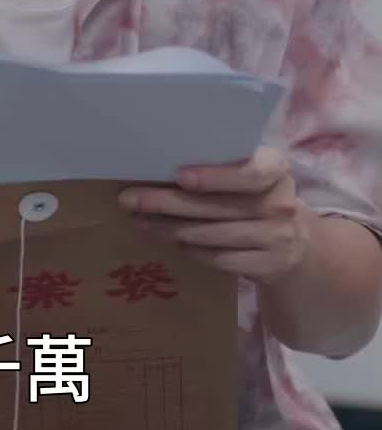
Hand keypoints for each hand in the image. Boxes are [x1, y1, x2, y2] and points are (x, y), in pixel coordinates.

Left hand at [119, 148, 310, 283]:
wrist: (298, 246)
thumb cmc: (258, 200)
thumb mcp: (252, 178)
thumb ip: (223, 168)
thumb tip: (156, 164)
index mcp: (277, 169)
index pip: (251, 172)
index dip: (215, 177)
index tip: (179, 177)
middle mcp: (281, 202)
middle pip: (218, 206)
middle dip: (167, 202)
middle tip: (131, 200)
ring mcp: (278, 237)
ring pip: (213, 234)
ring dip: (171, 229)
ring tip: (141, 222)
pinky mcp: (269, 265)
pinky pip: (220, 258)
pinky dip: (193, 251)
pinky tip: (174, 242)